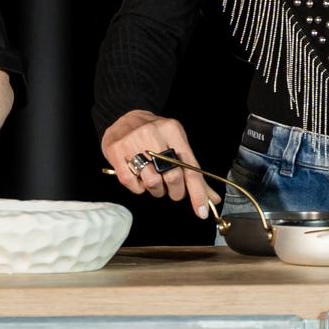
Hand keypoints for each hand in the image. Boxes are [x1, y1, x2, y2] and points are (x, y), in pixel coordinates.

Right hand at [101, 110, 219, 218]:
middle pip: (172, 176)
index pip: (190, 167)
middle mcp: (152, 133)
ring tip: (155, 182)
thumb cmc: (155, 134)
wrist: (125, 117)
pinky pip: (132, 183)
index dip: (197, 192)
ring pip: (152, 182)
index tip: (202, 211)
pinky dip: (138, 188)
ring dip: (157, 190)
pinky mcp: (116, 151)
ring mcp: (132, 142)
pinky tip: (140, 178)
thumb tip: (211, 198)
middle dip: (176, 192)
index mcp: (172, 130)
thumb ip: (193, 172)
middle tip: (174, 191)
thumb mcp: (177, 143)